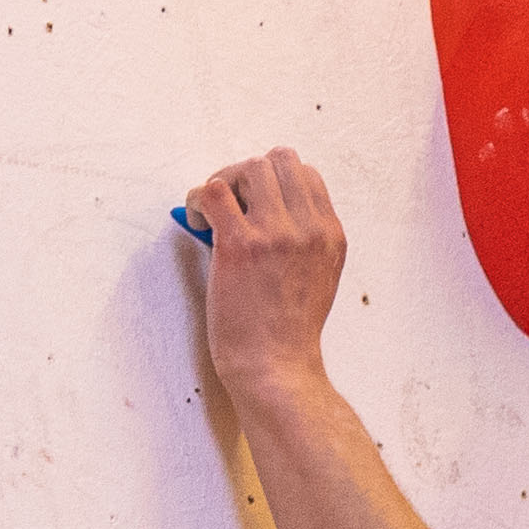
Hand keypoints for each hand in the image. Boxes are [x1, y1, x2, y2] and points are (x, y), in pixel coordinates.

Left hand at [177, 146, 349, 387]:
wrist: (276, 368)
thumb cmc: (288, 332)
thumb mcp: (320, 275)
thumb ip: (306, 238)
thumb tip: (264, 208)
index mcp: (330, 233)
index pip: (305, 173)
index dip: (273, 181)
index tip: (254, 202)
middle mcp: (308, 228)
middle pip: (277, 160)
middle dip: (247, 175)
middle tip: (230, 203)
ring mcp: (275, 234)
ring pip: (247, 168)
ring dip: (223, 183)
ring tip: (212, 213)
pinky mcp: (240, 245)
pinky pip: (212, 191)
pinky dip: (198, 199)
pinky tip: (198, 221)